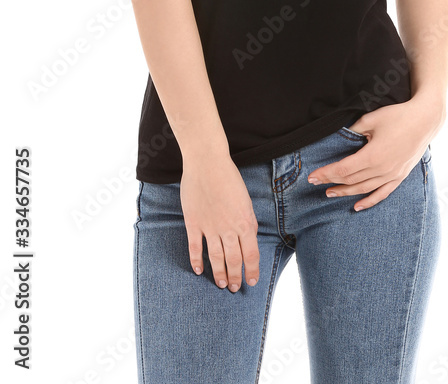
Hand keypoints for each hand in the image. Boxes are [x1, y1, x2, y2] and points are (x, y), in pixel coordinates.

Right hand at [180, 154, 259, 290]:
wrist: (207, 162)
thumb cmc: (229, 177)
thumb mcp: (246, 200)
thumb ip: (247, 221)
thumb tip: (249, 237)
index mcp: (245, 222)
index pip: (251, 254)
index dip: (252, 270)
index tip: (252, 281)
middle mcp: (228, 228)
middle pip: (233, 260)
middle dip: (235, 276)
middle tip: (234, 288)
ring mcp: (210, 227)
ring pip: (216, 257)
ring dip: (219, 273)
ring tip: (221, 284)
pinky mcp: (193, 222)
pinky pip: (195, 247)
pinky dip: (196, 260)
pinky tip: (198, 271)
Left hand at [307, 95, 444, 210]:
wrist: (425, 120)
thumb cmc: (398, 116)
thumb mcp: (371, 119)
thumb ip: (354, 130)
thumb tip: (341, 137)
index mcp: (372, 156)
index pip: (343, 170)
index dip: (326, 174)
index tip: (312, 176)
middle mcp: (382, 170)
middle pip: (351, 180)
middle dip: (331, 181)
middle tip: (315, 183)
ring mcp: (392, 175)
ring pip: (364, 189)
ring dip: (345, 192)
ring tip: (330, 193)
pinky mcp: (400, 176)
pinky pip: (382, 193)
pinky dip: (369, 201)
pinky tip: (358, 206)